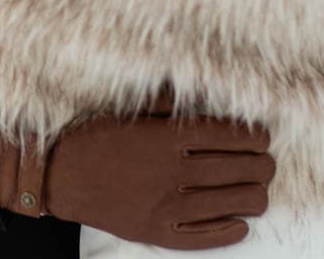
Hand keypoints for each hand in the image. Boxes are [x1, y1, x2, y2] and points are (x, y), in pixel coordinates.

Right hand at [0, 106, 274, 249]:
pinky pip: (206, 237)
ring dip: (255, 195)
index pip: (232, 136)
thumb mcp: (133, 109)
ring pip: (234, 203)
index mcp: (168, 137)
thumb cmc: (95, 137)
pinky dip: (231, 230)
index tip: (262, 137)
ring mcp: (166, 206)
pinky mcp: (157, 232)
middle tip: (265, 162)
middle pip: (241, 169)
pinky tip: (239, 221)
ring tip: (257, 189)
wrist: (58, 175)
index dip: (256, 137)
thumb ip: (171, 101)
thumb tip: (205, 86)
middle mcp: (172, 171)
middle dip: (262, 165)